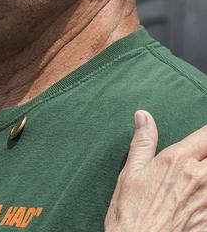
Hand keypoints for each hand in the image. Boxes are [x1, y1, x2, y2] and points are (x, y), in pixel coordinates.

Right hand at [105, 110, 206, 231]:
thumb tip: (143, 116)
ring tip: (197, 181)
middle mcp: (200, 175)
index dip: (205, 133)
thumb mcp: (130, 174)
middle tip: (199, 160)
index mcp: (177, 160)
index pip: (206, 134)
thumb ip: (142, 143)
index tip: (202, 137)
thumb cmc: (130, 214)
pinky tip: (198, 199)